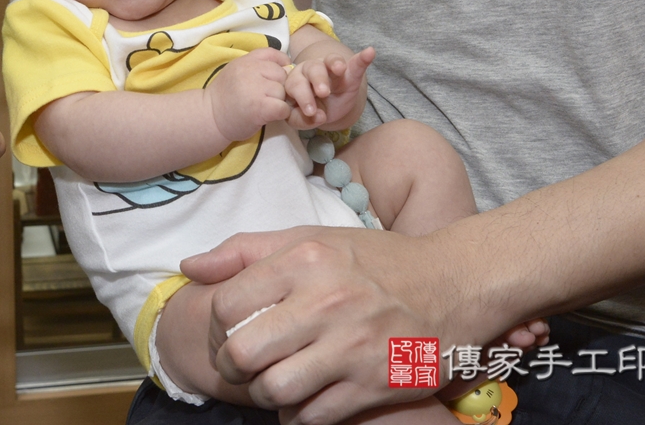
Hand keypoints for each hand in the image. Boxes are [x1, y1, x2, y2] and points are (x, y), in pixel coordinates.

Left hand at [180, 226, 493, 423]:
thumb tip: (188, 267)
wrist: (455, 284)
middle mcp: (326, 301)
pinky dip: (296, 414)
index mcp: (305, 259)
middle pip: (242, 352)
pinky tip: (303, 397)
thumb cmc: (375, 261)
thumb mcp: (311, 238)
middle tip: (240, 363)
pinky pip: (310, 416)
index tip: (225, 330)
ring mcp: (352, 347)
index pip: (225, 303)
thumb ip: (246, 250)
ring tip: (271, 380)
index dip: (213, 324)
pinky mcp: (373, 385)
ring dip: (263, 392)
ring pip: (274, 389)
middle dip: (230, 364)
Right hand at [205, 47, 293, 141]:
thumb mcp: (237, 72)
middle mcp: (250, 71)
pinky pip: (283, 108)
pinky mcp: (260, 107)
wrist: (209, 118)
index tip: (274, 78)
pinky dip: (281, 113)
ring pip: (283, 92)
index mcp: (245, 61)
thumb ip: (257, 66)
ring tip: (264, 106)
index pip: (273, 54)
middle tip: (266, 97)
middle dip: (278, 86)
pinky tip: (269, 116)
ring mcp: (255, 89)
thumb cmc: (226, 97)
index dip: (279, 65)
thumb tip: (287, 67)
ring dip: (278, 101)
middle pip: (282, 74)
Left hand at [284, 47, 374, 129]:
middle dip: (316, 82)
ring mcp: (327, 68)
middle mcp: (308, 71)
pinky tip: (369, 52)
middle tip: (323, 94)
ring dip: (333, 65)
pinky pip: (355, 63)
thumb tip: (319, 116)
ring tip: (339, 70)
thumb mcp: (302, 119)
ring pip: (326, 63)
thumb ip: (301, 120)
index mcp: (293, 82)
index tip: (311, 112)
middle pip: (309, 71)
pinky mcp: (349, 71)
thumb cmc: (310, 110)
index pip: (293, 86)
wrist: (328, 109)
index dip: (301, 97)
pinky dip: (362, 58)